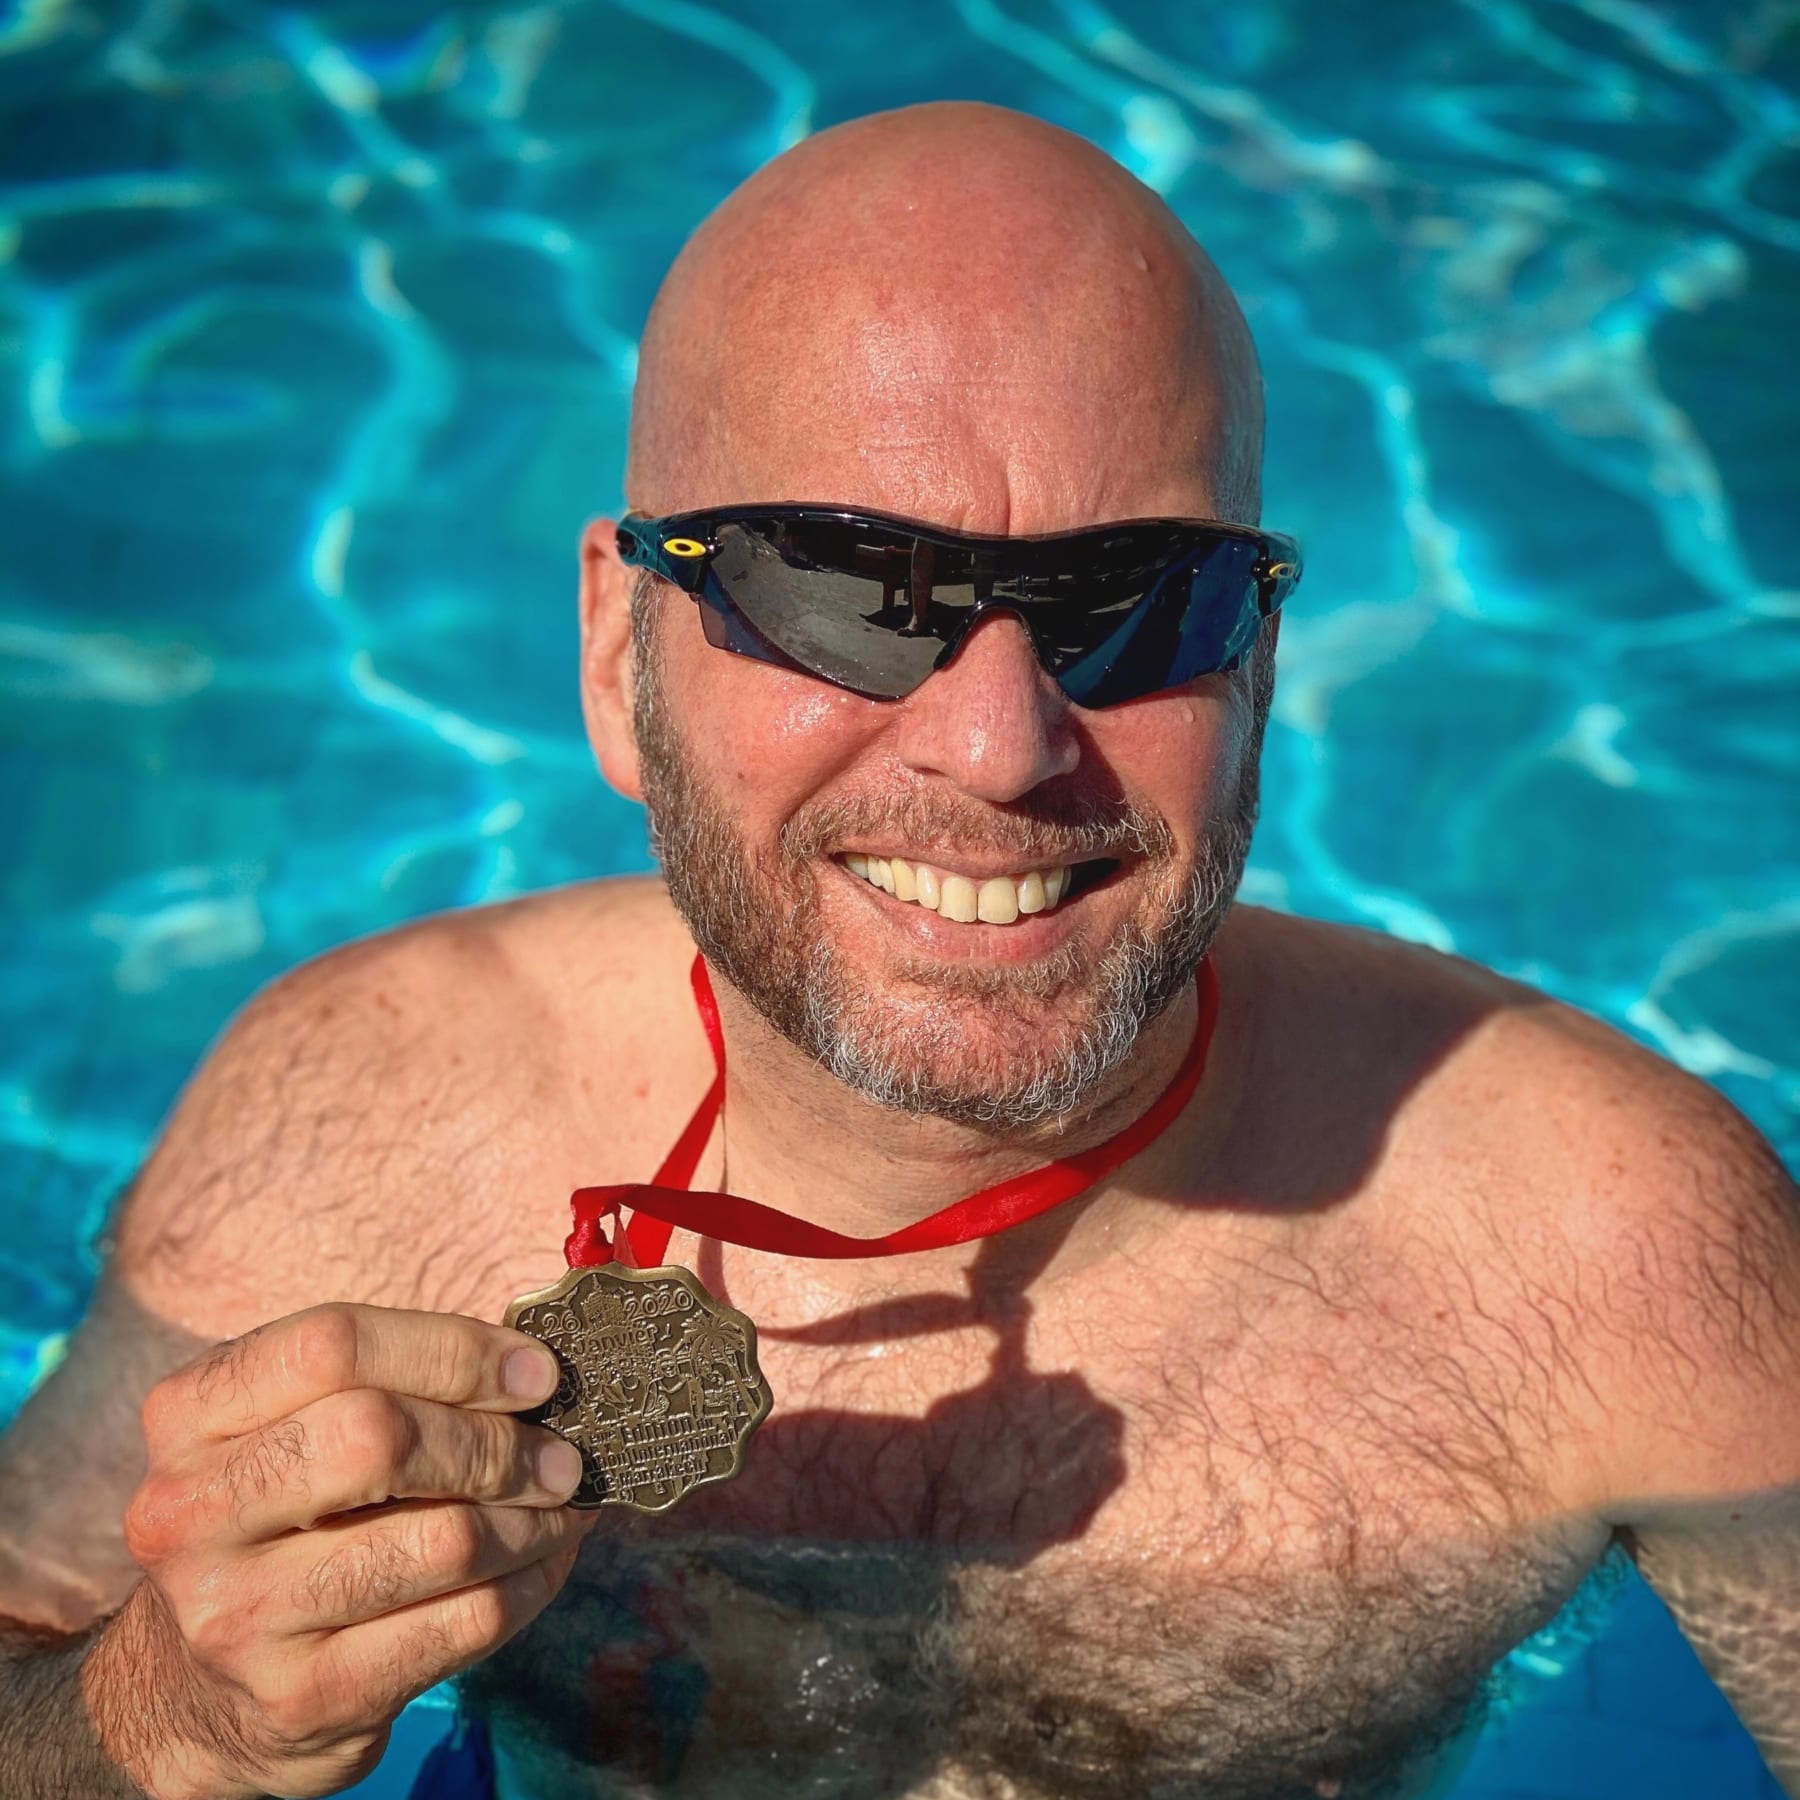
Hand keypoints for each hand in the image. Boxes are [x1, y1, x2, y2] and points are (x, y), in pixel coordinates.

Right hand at [89, 1302, 593, 1799]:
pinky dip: (528, 1585)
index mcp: (190, 1415)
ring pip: (440, 1541)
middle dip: (495, 1443)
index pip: (333, 1345)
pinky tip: (541, 1564)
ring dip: (529, 1521)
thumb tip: (535, 1373)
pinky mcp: (300, 1698)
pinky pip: (461, 1624)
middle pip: (378, 1436)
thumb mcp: (295, 1429)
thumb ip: (392, 1383)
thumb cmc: (284, 1521)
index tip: (536, 1372)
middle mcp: (193, 1512)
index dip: (455, 1351)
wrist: (201, 1694)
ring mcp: (239, 1615)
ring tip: (561, 1509)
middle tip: (560, 1456)